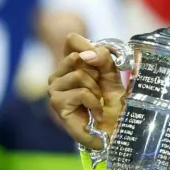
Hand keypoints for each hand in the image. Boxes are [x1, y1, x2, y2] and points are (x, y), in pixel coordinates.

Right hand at [47, 34, 126, 149]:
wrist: (114, 129)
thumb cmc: (112, 104)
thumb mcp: (112, 75)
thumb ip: (103, 58)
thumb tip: (86, 55)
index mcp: (71, 64)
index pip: (72, 40)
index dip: (87, 45)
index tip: (100, 63)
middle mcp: (59, 74)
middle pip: (76, 56)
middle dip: (96, 74)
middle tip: (100, 90)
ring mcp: (55, 89)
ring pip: (79, 75)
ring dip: (96, 91)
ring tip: (97, 103)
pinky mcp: (57, 103)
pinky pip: (81, 92)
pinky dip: (94, 104)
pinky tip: (95, 114)